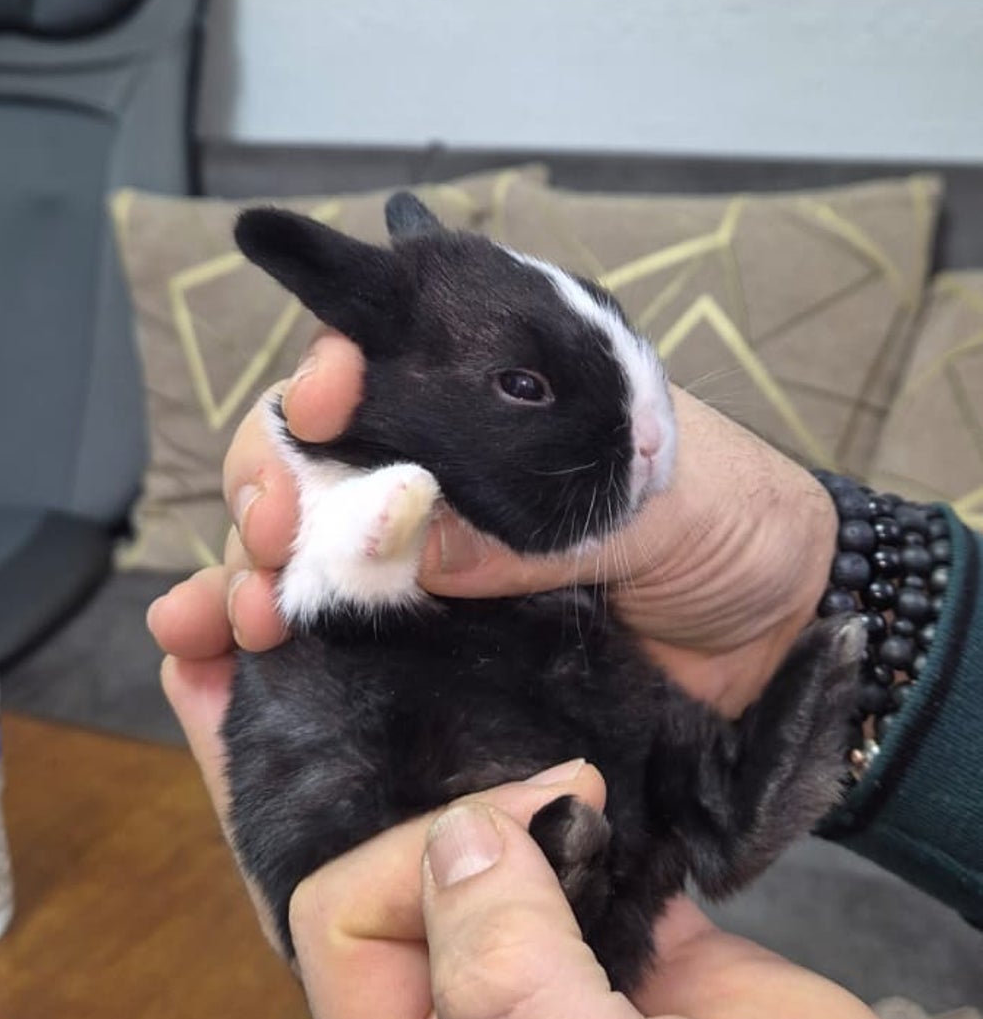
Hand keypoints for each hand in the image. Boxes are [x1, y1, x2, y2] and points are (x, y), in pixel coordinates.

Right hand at [148, 334, 838, 717]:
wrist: (786, 627)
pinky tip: (231, 657)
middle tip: (272, 531)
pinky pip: (340, 637)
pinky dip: (276, 643)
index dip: (329, 375)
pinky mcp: (435, 645)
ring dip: (250, 572)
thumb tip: (407, 546)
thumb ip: (534, 529)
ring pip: (304, 550)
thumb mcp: (651, 502)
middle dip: (267, 482)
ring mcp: (431, 559)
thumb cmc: (736, 519)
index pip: (378, 360)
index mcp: (491, 399)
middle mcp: (440, 470)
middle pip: (310, 458)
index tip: (322, 404)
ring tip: (232, 614)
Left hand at [284, 782, 982, 1018]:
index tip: (528, 834)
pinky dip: (601, 817)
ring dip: (530, 807)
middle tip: (569, 796)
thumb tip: (457, 839)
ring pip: (486, 860)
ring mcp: (561, 997)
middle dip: (466, 816)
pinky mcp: (644, 960)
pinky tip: (639, 817)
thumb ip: (517, 991)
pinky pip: (583, 856)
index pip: (341, 929)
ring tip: (601, 797)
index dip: (414, 858)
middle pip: (401, 882)